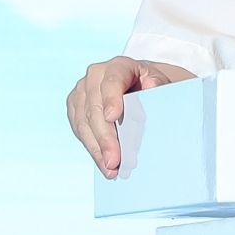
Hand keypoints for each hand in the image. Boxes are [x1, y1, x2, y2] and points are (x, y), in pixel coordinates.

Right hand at [66, 56, 193, 178]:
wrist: (136, 82)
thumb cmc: (150, 84)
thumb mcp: (159, 81)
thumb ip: (158, 83)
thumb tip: (152, 87)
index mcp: (117, 66)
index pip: (112, 82)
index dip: (111, 99)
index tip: (113, 117)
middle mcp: (94, 76)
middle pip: (95, 108)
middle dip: (105, 137)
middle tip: (113, 161)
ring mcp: (81, 92)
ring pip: (84, 123)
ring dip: (96, 148)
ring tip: (109, 168)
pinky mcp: (75, 107)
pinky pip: (79, 130)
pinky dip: (92, 148)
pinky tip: (102, 163)